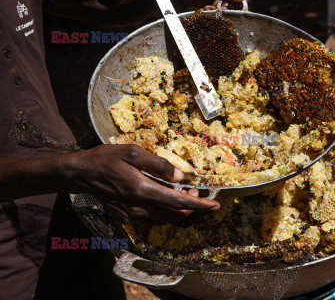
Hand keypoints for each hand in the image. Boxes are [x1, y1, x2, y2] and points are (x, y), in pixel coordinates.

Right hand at [65, 144, 219, 224]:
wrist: (81, 174)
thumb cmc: (106, 159)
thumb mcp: (132, 152)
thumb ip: (158, 164)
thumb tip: (181, 177)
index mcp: (141, 190)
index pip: (178, 203)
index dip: (200, 205)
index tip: (215, 204)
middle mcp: (137, 208)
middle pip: (174, 217)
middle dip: (191, 208)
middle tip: (196, 192)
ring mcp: (130, 216)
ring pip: (164, 221)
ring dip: (178, 211)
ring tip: (182, 194)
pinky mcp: (125, 218)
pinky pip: (152, 220)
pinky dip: (164, 212)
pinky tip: (164, 198)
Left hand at [176, 0, 249, 8]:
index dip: (242, 3)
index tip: (234, 6)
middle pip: (235, 7)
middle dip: (228, 9)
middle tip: (221, 9)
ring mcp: (218, 1)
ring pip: (225, 12)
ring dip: (218, 12)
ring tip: (208, 8)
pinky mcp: (209, 7)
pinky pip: (214, 14)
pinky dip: (210, 14)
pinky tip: (203, 9)